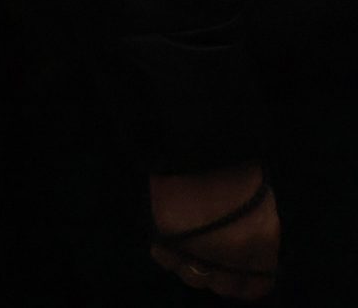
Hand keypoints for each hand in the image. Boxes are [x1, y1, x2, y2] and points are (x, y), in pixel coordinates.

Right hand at [149, 164, 278, 299]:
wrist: (200, 141)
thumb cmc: (237, 168)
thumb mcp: (261, 205)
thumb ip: (255, 236)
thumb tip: (245, 258)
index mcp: (261, 244)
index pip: (254, 286)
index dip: (245, 282)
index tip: (237, 275)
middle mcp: (232, 254)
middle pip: (222, 286)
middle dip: (218, 275)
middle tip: (212, 259)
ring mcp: (197, 247)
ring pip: (193, 276)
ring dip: (192, 264)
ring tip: (190, 247)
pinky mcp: (168, 235)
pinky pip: (165, 258)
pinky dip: (167, 253)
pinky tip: (172, 238)